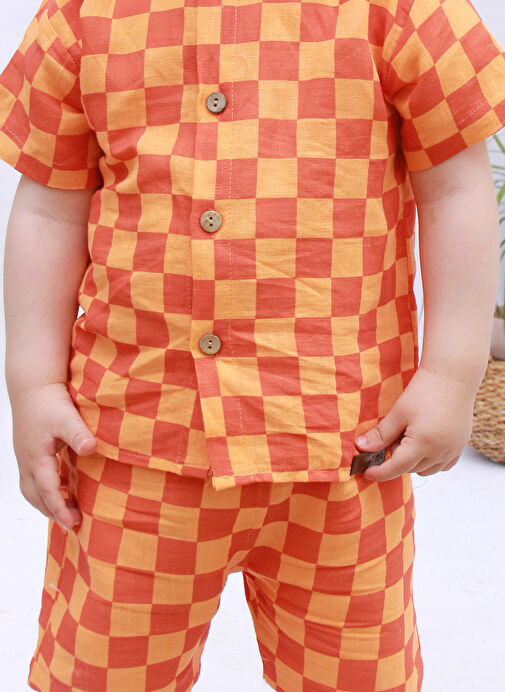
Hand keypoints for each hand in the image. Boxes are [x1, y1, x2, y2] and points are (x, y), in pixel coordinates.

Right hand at [10, 383, 96, 529]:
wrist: (32, 386)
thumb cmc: (48, 401)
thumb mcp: (66, 416)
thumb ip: (78, 434)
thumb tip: (91, 449)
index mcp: (36, 456)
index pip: (47, 490)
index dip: (59, 508)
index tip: (73, 523)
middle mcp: (27, 461)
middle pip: (36, 496)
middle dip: (52, 512)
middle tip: (73, 524)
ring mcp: (25, 458)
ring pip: (31, 491)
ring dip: (46, 504)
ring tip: (66, 513)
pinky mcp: (28, 453)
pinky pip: (33, 481)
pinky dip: (44, 491)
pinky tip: (61, 490)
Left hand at [353, 366, 476, 481]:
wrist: (452, 377)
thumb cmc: (424, 391)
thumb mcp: (398, 412)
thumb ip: (380, 434)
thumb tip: (361, 447)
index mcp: (423, 444)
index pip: (397, 468)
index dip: (380, 472)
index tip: (366, 473)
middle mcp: (441, 452)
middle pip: (410, 469)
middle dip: (396, 458)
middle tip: (392, 435)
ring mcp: (453, 450)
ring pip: (426, 470)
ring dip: (413, 461)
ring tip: (408, 435)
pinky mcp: (460, 446)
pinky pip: (441, 465)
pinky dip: (429, 460)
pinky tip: (423, 442)